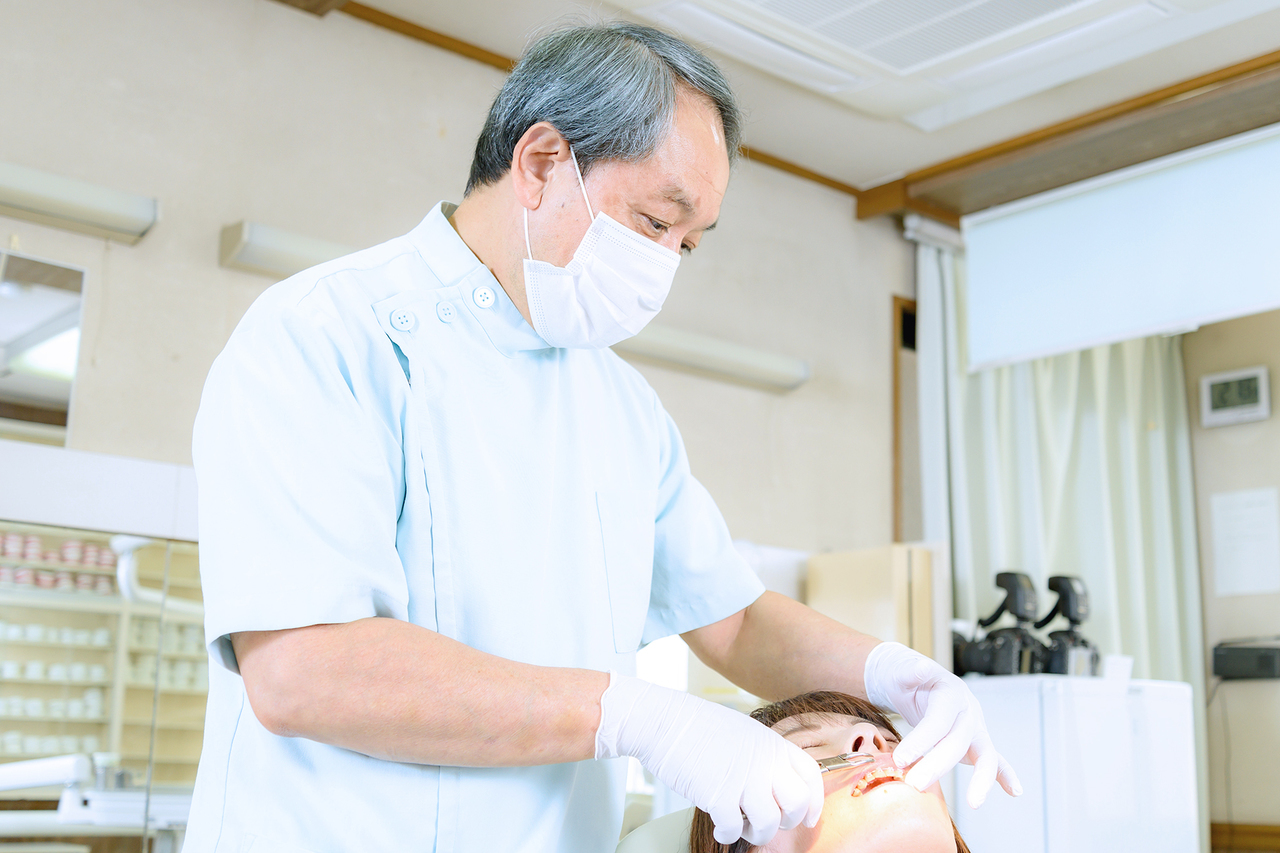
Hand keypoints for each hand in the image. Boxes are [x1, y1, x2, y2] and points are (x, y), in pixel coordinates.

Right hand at [595, 672, 822, 845]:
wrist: (663, 721)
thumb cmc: (697, 727)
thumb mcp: (743, 732)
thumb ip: (763, 756)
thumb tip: (772, 786)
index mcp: (772, 743)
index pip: (810, 775)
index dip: (814, 801)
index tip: (809, 818)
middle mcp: (764, 760)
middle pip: (798, 802)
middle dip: (787, 821)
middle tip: (768, 822)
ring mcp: (744, 778)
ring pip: (771, 822)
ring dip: (758, 833)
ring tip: (741, 825)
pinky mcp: (719, 795)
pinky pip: (734, 829)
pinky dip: (728, 834)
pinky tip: (719, 827)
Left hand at [863, 642, 1020, 807]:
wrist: (919, 681)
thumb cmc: (908, 678)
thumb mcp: (903, 670)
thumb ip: (910, 671)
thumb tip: (919, 668)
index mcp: (950, 693)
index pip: (937, 721)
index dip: (920, 741)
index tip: (900, 760)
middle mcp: (968, 712)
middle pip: (958, 742)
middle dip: (938, 765)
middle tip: (914, 784)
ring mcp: (976, 728)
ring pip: (983, 755)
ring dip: (981, 780)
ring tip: (973, 804)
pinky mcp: (976, 743)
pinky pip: (994, 760)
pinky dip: (1006, 776)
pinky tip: (1015, 792)